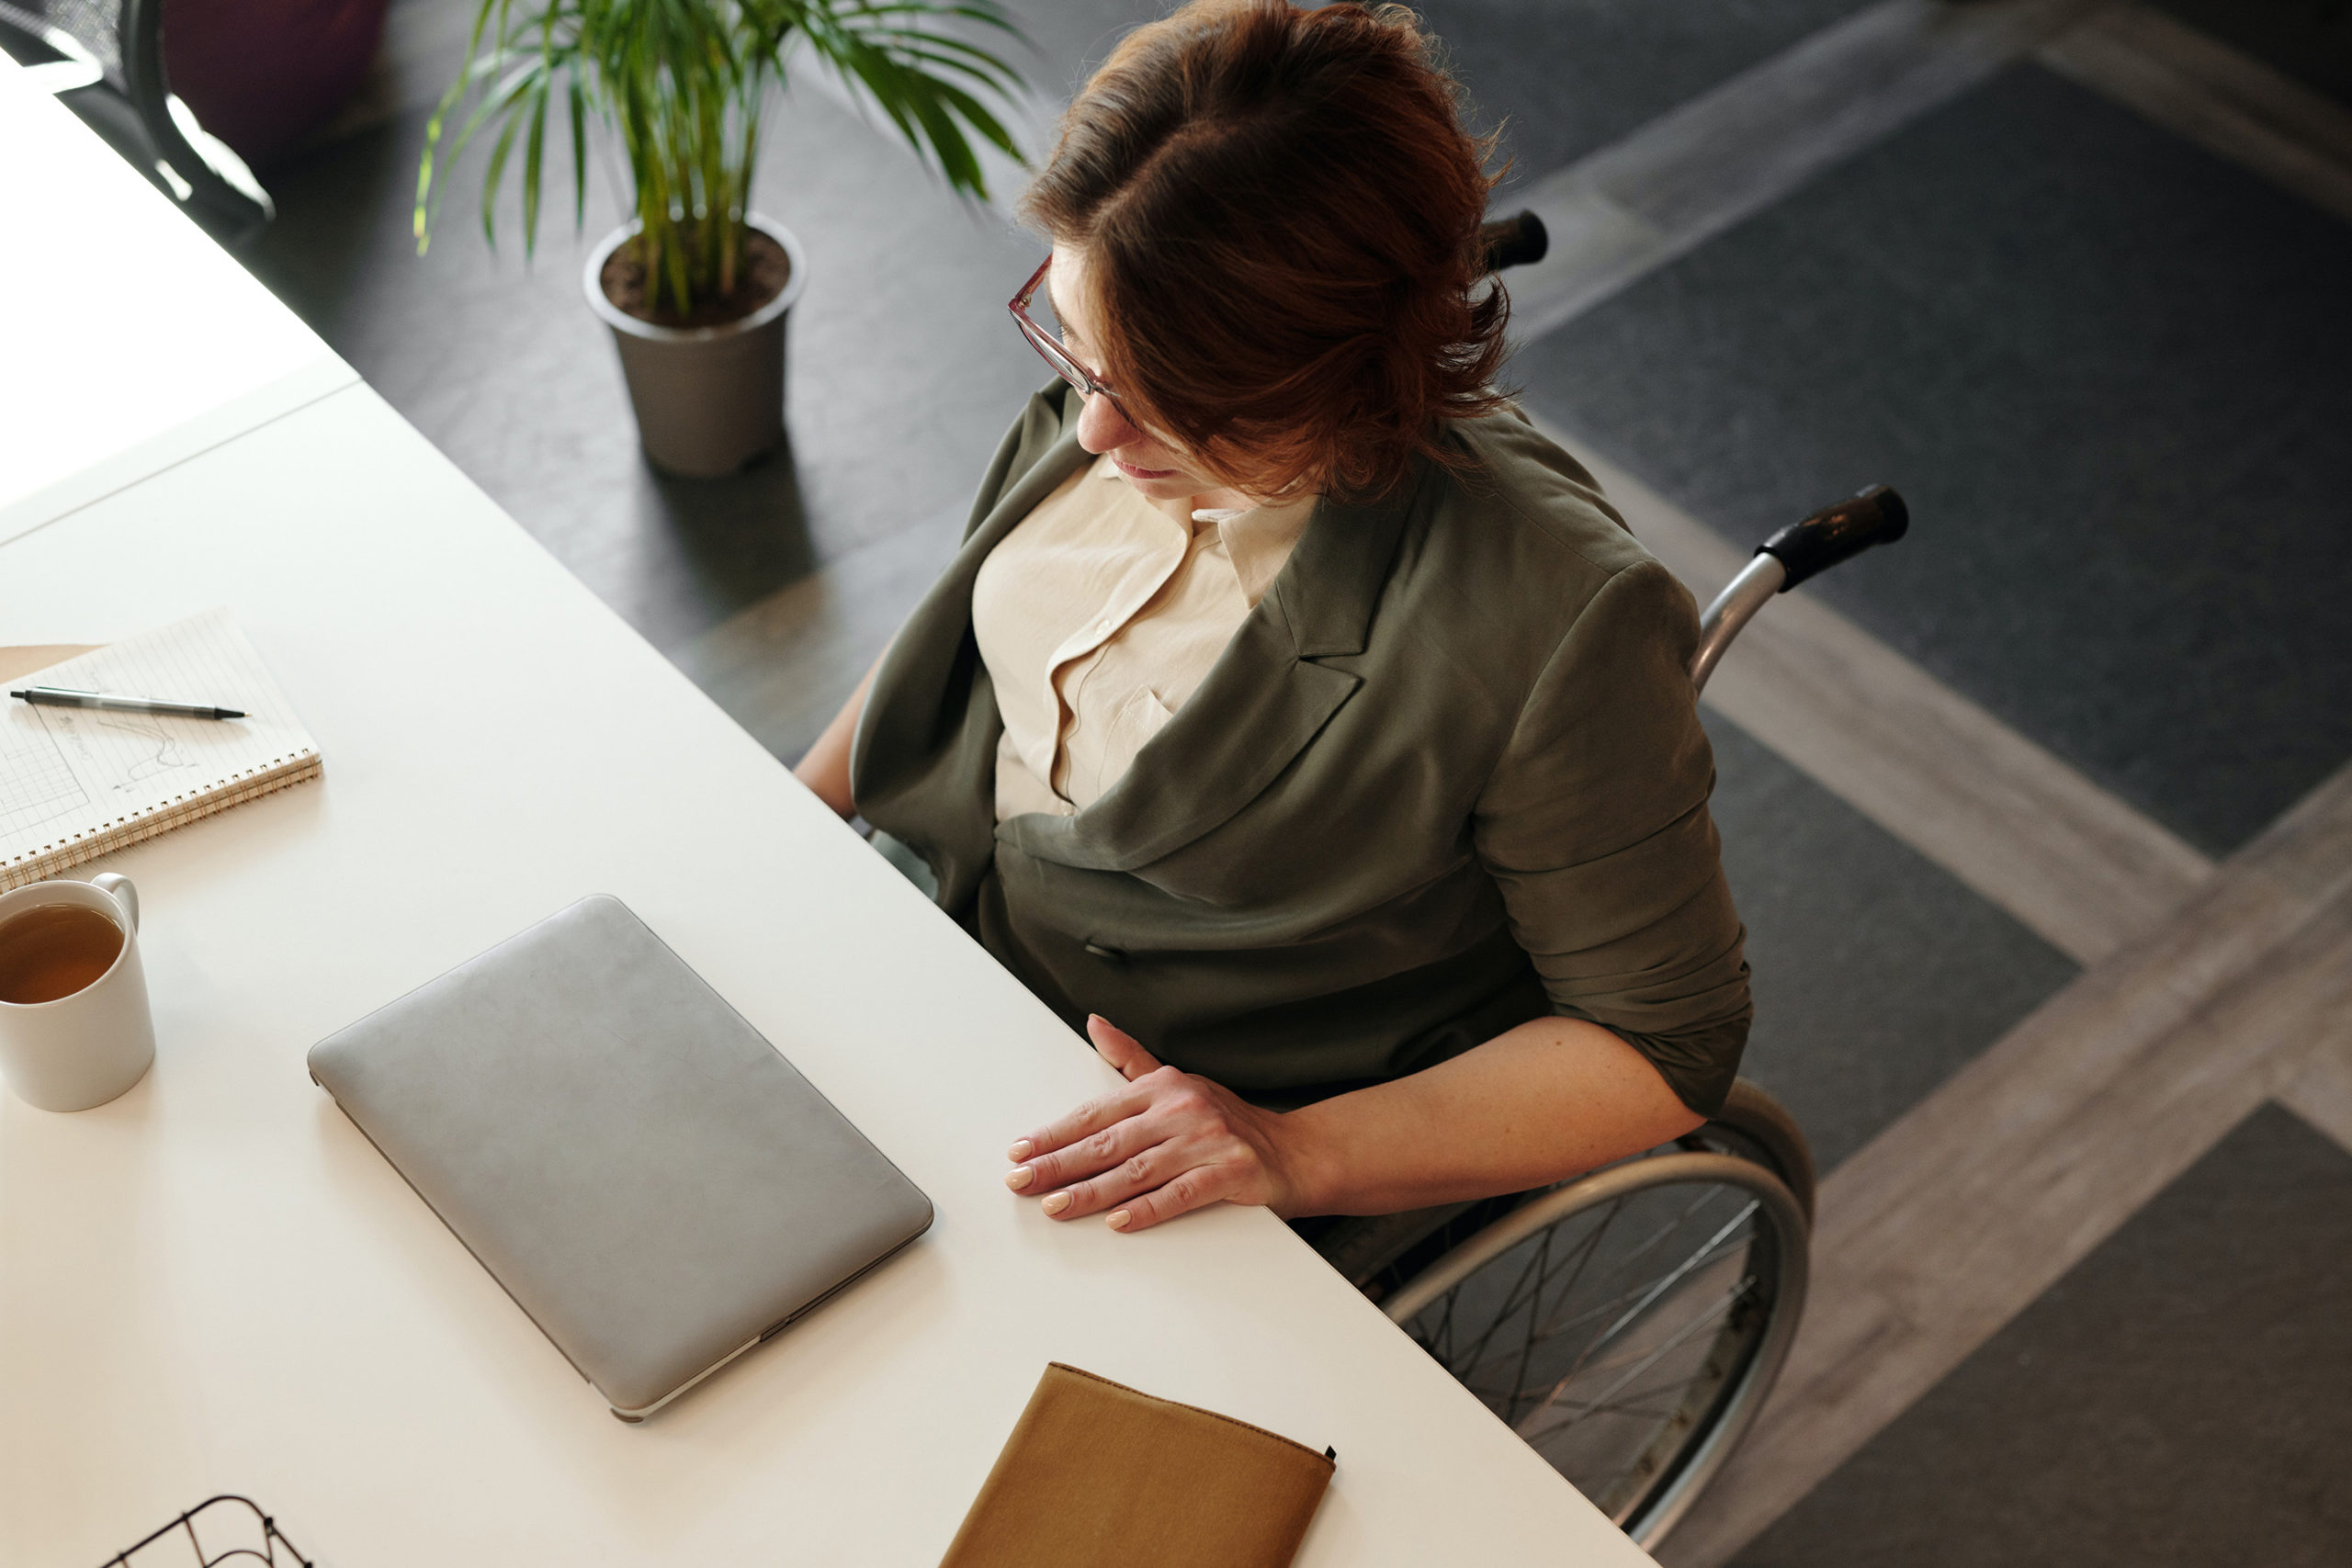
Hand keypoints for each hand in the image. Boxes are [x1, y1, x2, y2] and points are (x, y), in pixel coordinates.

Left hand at [1004, 1016, 1310, 1231]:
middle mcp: (1183, 1109)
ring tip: (1055, 1205)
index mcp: (1163, 1087)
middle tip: (1020, 1181)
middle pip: (1108, 1142)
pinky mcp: (1230, 1173)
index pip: (1096, 1113)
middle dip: (1059, 1163)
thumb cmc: (1228, 1121)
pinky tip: (1119, 1221)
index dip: (1055, 1133)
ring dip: (1092, 1191)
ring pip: (1137, 1170)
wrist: (1294, 1152)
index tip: (1020, 1151)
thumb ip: (1131, 1059)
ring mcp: (1207, 1141)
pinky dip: (1148, 1208)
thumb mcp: (1178, 1083)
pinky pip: (1181, 1194)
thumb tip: (1095, 1024)